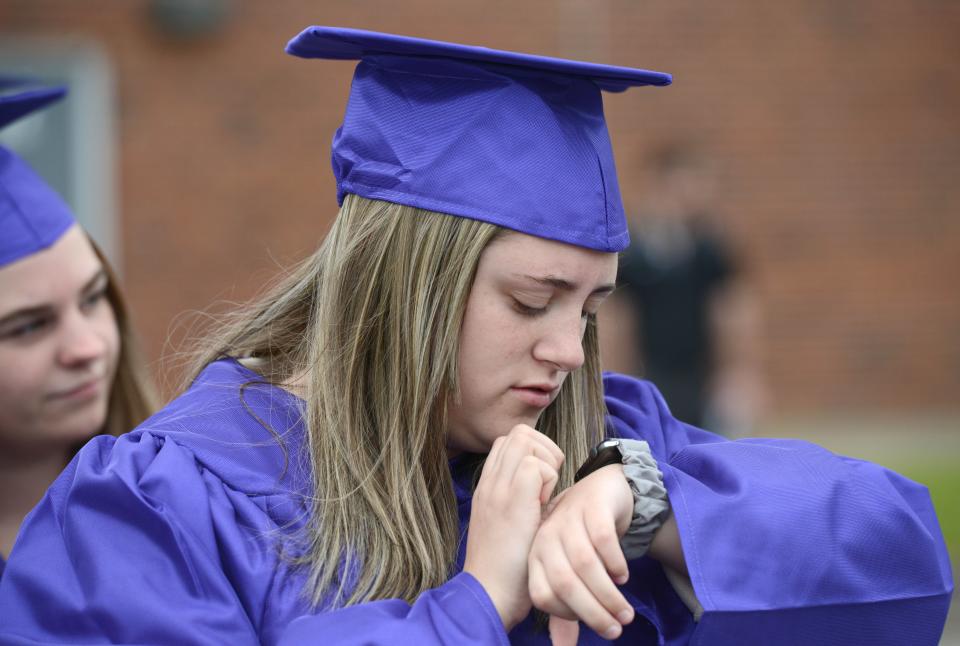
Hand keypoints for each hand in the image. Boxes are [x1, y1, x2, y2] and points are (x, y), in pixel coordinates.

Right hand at [463, 425, 563, 630]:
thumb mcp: (508, 526)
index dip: (533, 452)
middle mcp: (489, 482)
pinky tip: (544, 506)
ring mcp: (497, 488)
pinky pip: (534, 465)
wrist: (488, 593)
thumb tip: (546, 489)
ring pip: (525, 440)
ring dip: (546, 461)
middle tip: (550, 484)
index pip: (508, 441)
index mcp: (487, 487)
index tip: (542, 484)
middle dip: (543, 449)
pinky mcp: (510, 500)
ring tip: (547, 494)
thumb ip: (521, 502)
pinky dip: (548, 480)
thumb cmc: (505, 568)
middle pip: (517, 433)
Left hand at [528, 464, 634, 640]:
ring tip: (626, 611)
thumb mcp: (571, 573)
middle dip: (593, 612)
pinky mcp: (591, 505)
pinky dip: (615, 563)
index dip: (568, 615)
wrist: (601, 492)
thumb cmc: (583, 540)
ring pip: (586, 564)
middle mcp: (546, 536)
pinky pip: (603, 540)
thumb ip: (566, 612)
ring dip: (608, 594)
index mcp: (536, 556)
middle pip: (565, 582)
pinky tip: (623, 576)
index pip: (543, 595)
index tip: (594, 626)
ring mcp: (568, 518)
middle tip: (618, 628)